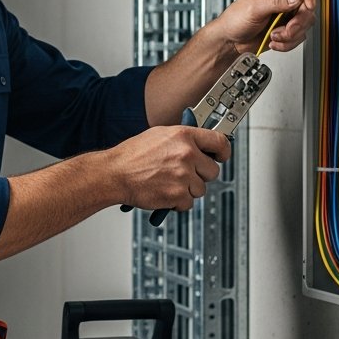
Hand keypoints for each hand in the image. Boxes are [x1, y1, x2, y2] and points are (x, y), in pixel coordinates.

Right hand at [108, 126, 231, 210]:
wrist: (114, 174)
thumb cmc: (131, 156)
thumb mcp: (158, 136)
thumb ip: (182, 139)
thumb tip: (198, 145)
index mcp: (184, 136)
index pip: (220, 142)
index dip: (224, 152)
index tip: (221, 157)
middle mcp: (186, 154)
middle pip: (213, 171)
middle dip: (200, 175)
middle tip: (184, 174)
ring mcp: (183, 175)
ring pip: (201, 189)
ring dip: (188, 190)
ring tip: (168, 183)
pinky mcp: (178, 194)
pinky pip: (189, 203)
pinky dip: (177, 202)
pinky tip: (164, 192)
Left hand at [212, 0, 317, 53]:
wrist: (230, 42)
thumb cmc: (234, 20)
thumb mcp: (254, 8)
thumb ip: (276, 1)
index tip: (307, 5)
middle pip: (308, 4)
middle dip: (299, 21)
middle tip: (288, 29)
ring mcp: (287, 13)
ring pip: (306, 22)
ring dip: (291, 34)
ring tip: (274, 35)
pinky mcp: (288, 28)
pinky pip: (300, 35)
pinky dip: (288, 42)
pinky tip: (274, 41)